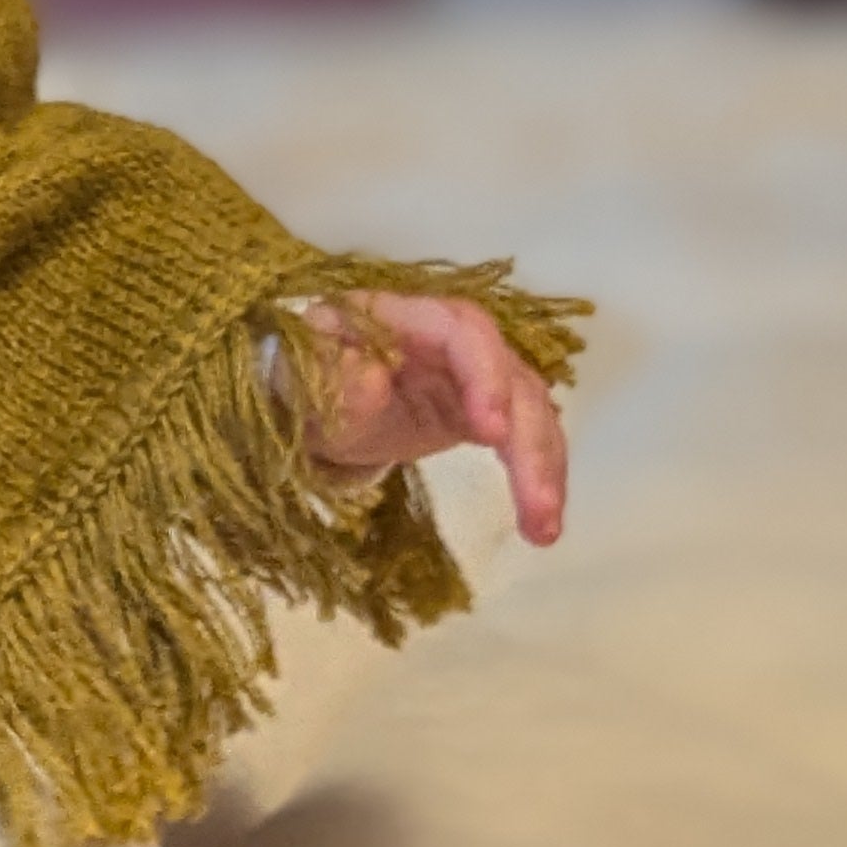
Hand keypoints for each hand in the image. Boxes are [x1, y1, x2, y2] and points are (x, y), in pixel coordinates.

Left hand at [296, 293, 568, 546]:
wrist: (313, 406)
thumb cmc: (307, 385)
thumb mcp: (301, 383)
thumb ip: (333, 380)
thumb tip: (372, 380)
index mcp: (403, 317)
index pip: (461, 331)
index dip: (485, 376)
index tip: (492, 433)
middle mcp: (452, 338)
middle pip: (511, 375)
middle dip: (527, 439)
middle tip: (536, 501)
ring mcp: (474, 375)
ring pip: (529, 411)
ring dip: (543, 468)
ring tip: (545, 528)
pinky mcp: (486, 412)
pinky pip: (524, 439)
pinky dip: (537, 479)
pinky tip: (542, 525)